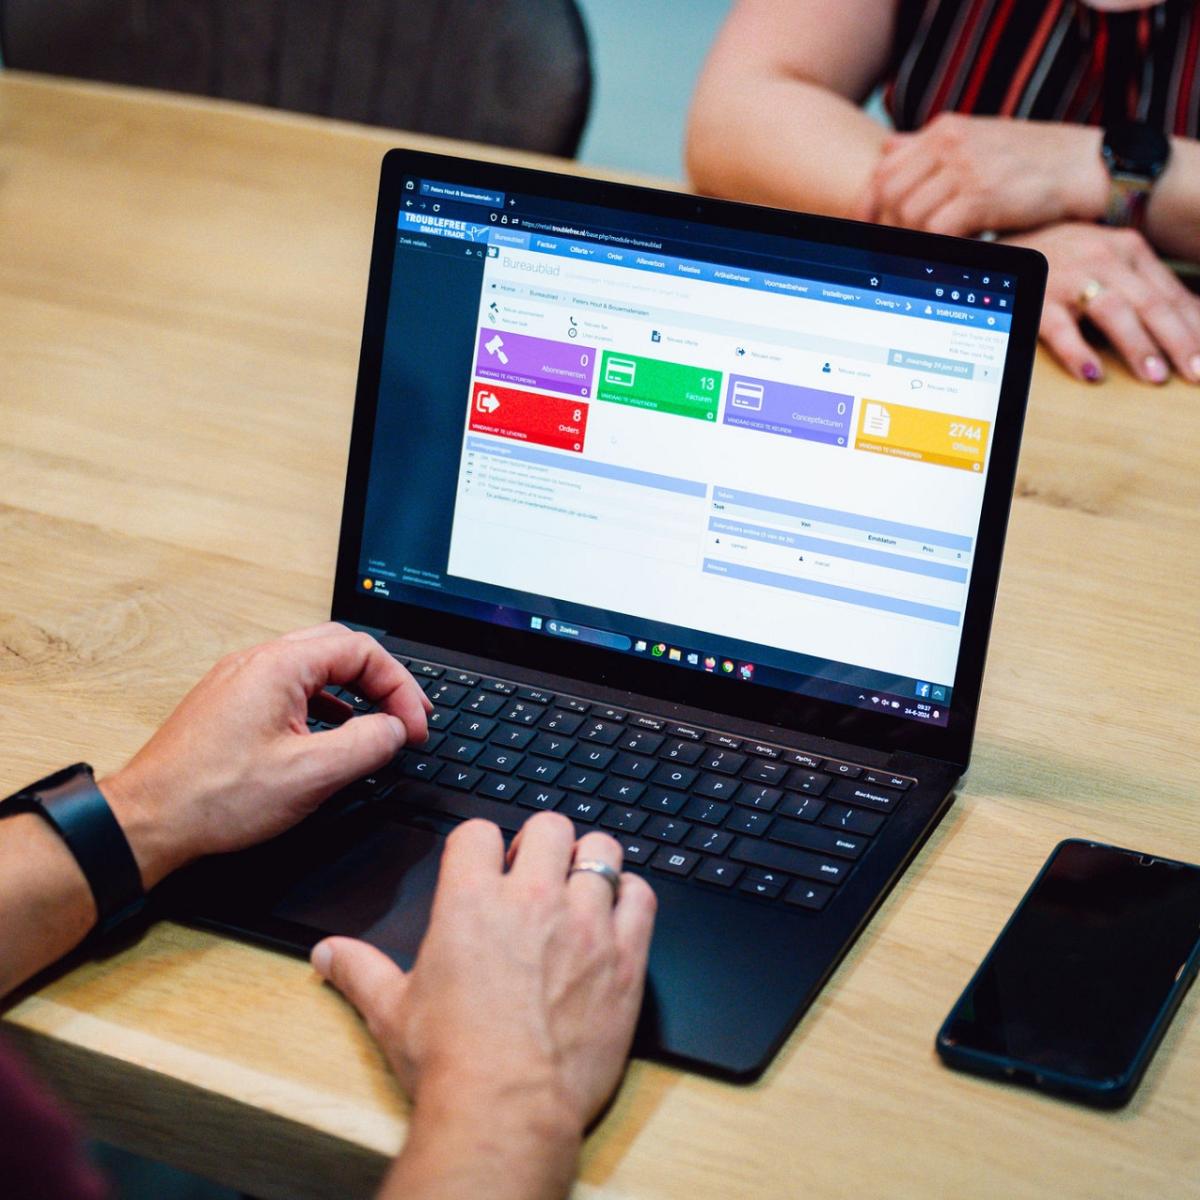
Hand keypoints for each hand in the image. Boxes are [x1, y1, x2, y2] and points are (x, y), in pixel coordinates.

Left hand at [100, 623, 430, 887]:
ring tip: (379, 723)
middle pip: (341, 649)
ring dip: (355, 691)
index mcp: (280, 666)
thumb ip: (367, 744)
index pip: (363, 651)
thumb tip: (396, 729)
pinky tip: (333, 733)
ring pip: (316, 667)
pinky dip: (326, 703)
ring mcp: (241, 680)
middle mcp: (258, 661)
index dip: (401, 688)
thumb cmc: (214, 797)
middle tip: (407, 716)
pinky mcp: (232, 703)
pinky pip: (292, 687)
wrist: (148, 820)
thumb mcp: (312, 774)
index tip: (415, 725)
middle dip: (383, 681)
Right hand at [312, 814, 656, 1198]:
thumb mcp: (391, 1013)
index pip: (479, 832)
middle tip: (536, 870)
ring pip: (602, 850)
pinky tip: (617, 913)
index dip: (480, 845)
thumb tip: (327, 954)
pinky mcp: (624, 957)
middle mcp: (532, 899)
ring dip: (590, 862)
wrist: (506, 1110)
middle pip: (549, 826)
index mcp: (471, 901)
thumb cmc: (449, 1063)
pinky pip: (642, 897)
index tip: (484, 861)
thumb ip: (359, 971)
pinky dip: (631, 897)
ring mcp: (585, 924)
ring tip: (580, 885)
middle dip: (541, 841)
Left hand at [859, 113, 1106, 235]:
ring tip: (925, 257)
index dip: (868, 205)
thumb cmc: (1031, 162)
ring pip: (911, 214)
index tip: (868, 231)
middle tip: (895, 253)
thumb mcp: (977, 142)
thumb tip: (885, 151)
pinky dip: (935, 249)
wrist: (1086, 166)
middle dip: (887, 229)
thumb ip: (930, 148)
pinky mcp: (982, 194)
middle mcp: (950, 143)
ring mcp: (966, 167)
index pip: (883, 169)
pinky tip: (945, 258)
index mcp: (944, 130)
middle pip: (890, 194)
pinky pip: (938, 230)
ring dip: (913, 242)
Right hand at [1008, 222, 1199, 383]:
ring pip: (1114, 312)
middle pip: (1151, 303)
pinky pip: (1061, 330)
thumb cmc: (1064, 259)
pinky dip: (1078, 352)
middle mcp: (1104, 260)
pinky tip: (1092, 374)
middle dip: (1178, 341)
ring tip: (1155, 376)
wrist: (1007, 249)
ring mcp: (1070, 278)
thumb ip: (1145, 286)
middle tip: (1196, 372)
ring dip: (1138, 346)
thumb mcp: (1110, 260)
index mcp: (1129, 250)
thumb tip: (1193, 318)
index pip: (1171, 294)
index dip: (1195, 327)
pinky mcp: (1038, 299)